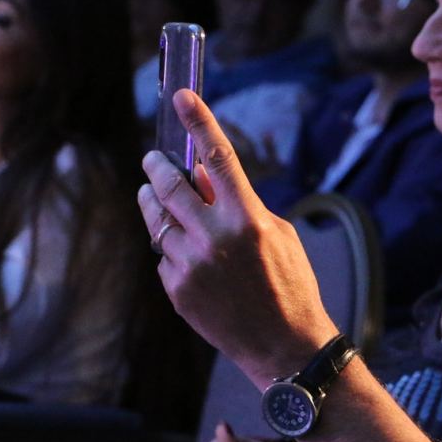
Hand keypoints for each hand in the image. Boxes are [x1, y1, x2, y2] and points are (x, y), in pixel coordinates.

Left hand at [138, 90, 335, 380]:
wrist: (283, 345)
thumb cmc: (289, 284)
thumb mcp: (279, 234)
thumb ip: (243, 205)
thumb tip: (209, 182)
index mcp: (247, 218)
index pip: (216, 157)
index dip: (198, 122)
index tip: (181, 97)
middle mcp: (214, 238)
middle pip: (171, 185)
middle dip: (157, 165)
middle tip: (153, 158)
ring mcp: (191, 265)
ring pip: (157, 218)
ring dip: (152, 200)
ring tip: (152, 193)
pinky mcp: (176, 289)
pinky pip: (164, 255)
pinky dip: (172, 248)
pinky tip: (188, 256)